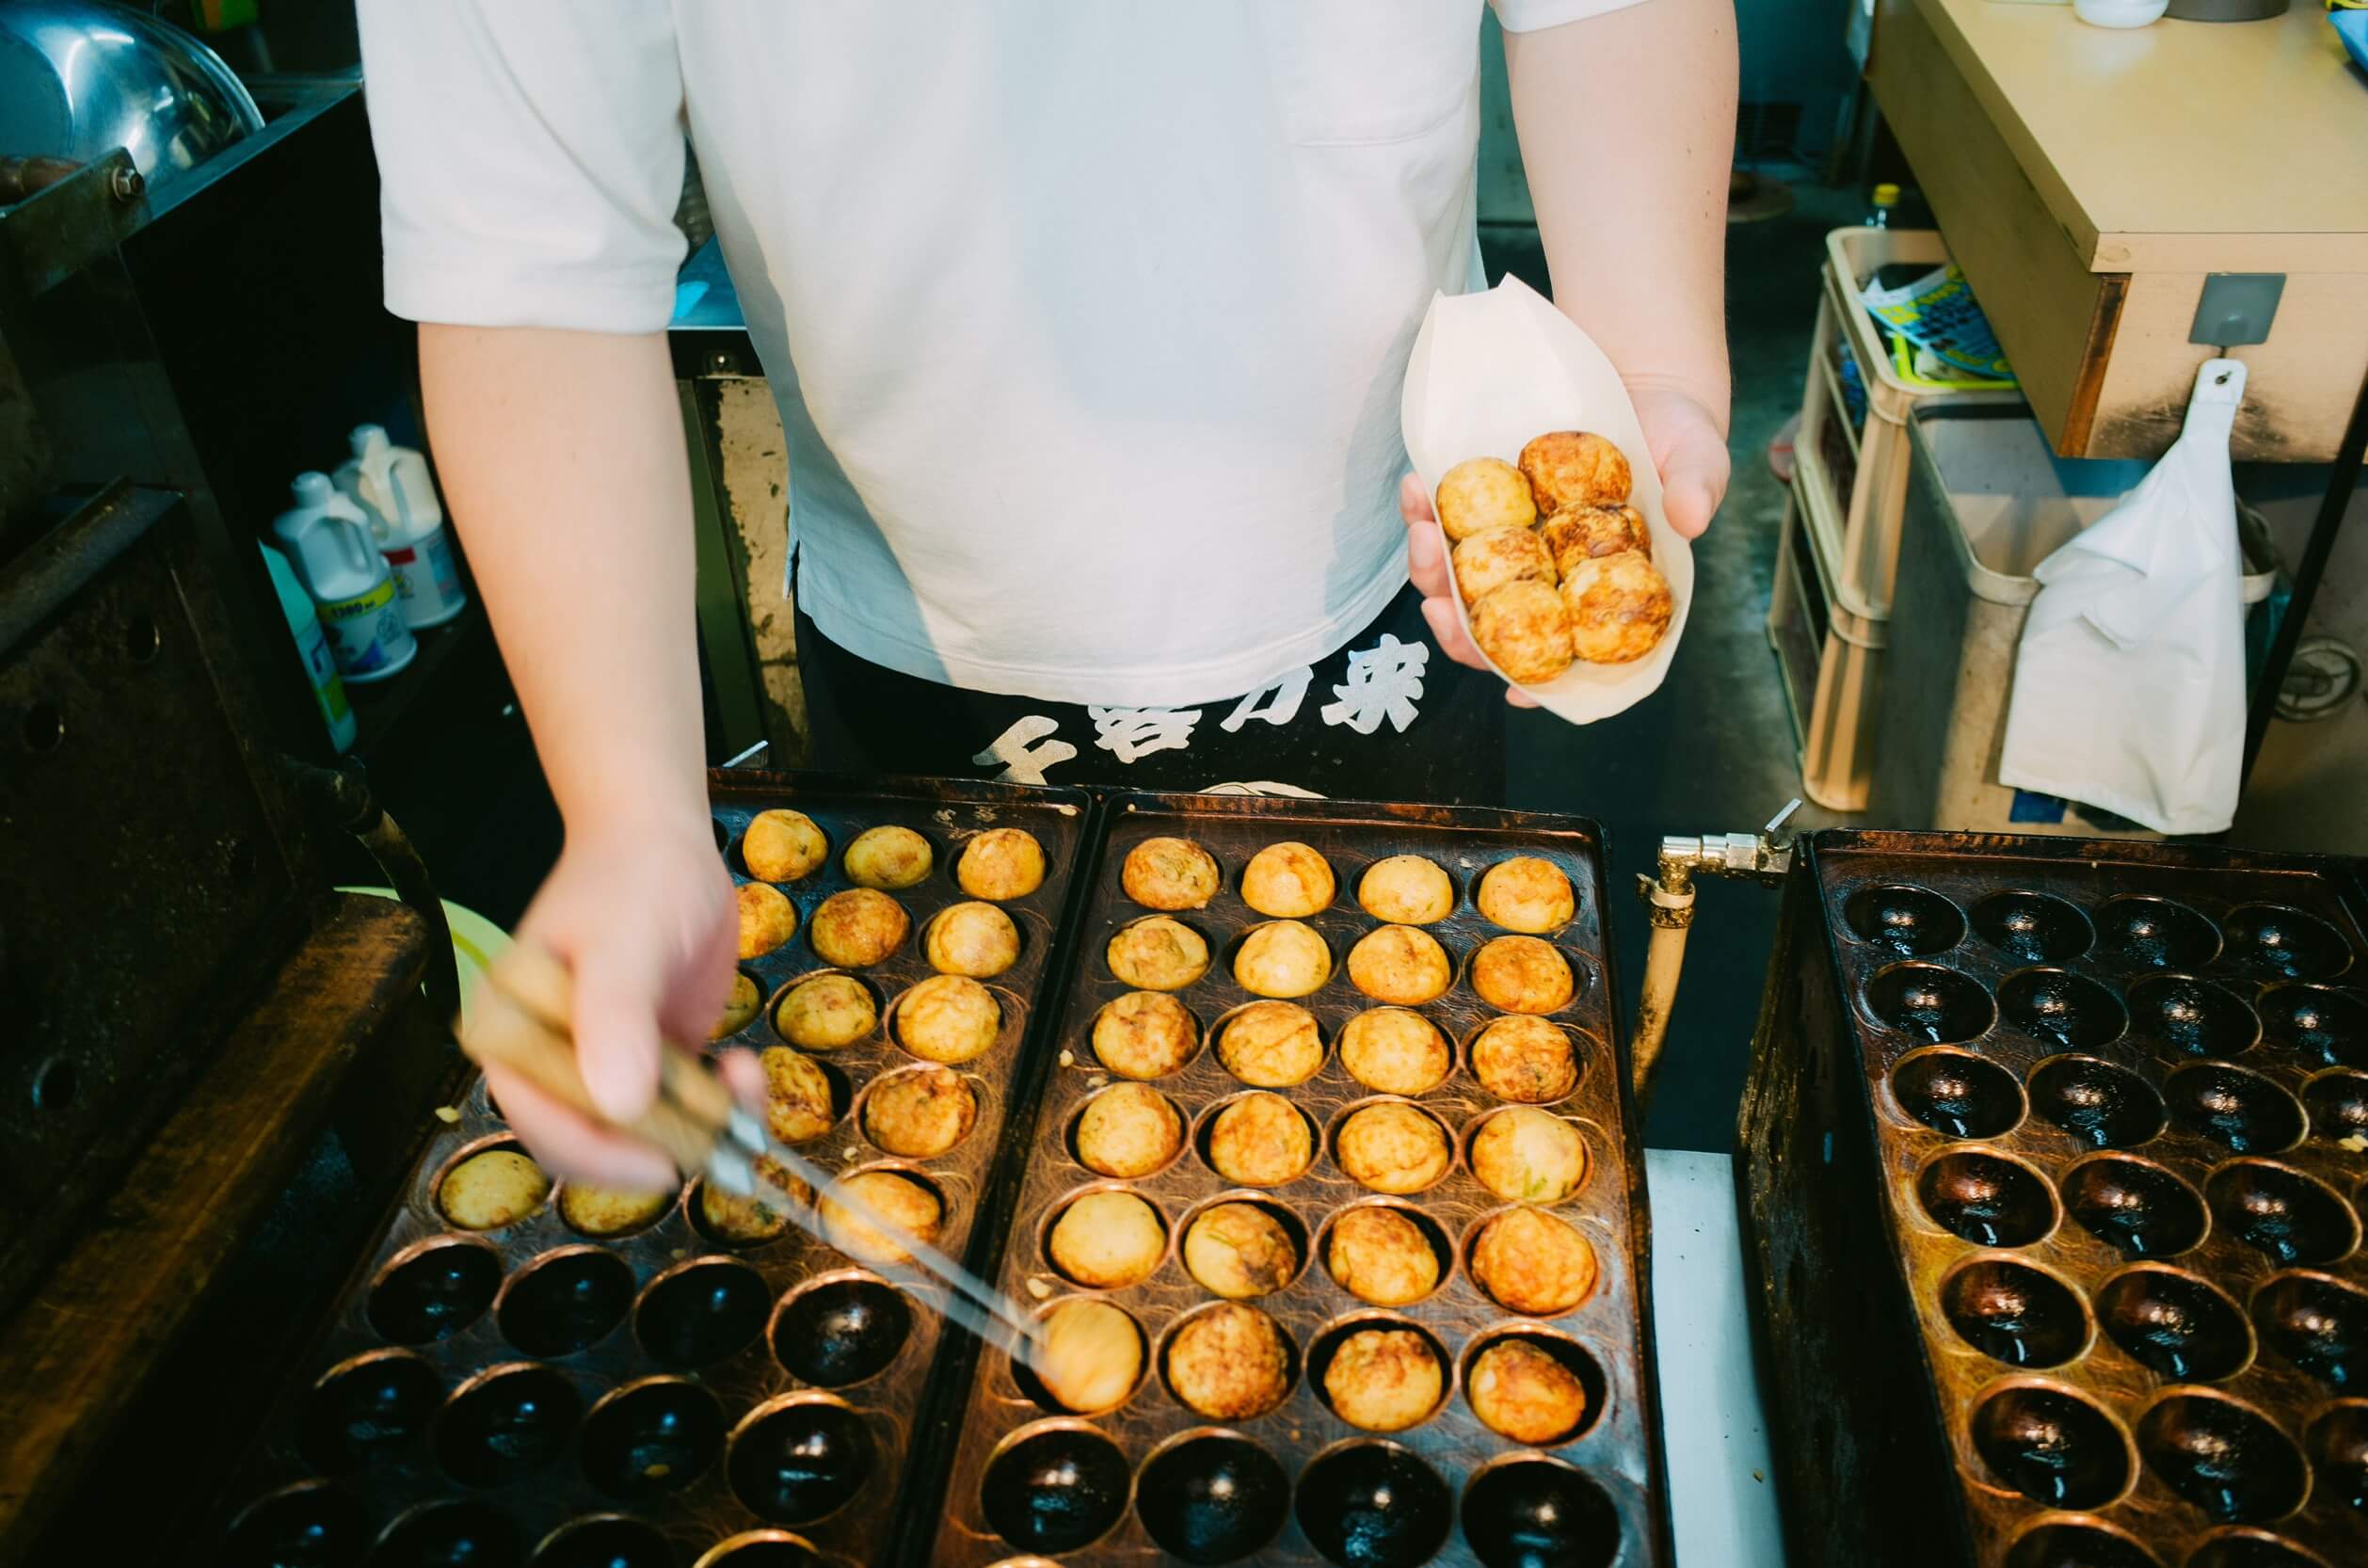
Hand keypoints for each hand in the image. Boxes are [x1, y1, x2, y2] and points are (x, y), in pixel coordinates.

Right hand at [486, 817, 754, 1188]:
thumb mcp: (624, 945)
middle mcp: (554, 1059)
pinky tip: (744, 1066)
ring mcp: (608, 1061)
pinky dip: (720, 1103)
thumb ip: (616, 1020)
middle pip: (597, 1141)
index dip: (599, 1159)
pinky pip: (684, 1106)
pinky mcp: (653, 1058)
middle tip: (724, 1129)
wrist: (665, 841)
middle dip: (663, 1145)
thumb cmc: (630, 881)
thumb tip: (618, 1105)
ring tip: (745, 1078)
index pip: (542, 1124)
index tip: (662, 1166)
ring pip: (650, 1131)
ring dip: (703, 1126)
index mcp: (514, 1037)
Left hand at [1401, 381, 1729, 692]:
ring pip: (1463, 584)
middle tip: (1440, 609)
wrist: (1639, 380)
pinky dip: (1427, 511)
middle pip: (1503, 632)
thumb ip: (1699, 488)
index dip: (1544, 682)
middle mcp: (1558, 582)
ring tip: (1420, 532)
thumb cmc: (1678, 435)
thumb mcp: (1700, 456)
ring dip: (1431, 571)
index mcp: (1609, 596)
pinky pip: (1450, 524)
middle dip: (1463, 632)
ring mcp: (1519, 548)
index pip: (1577, 656)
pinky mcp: (1491, 509)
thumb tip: (1691, 519)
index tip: (1514, 690)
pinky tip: (1417, 488)